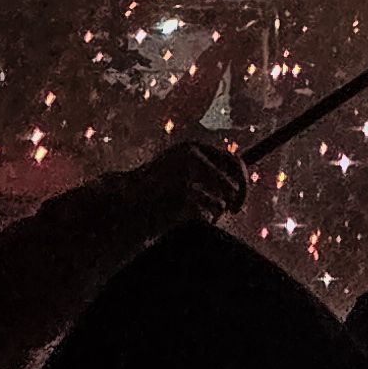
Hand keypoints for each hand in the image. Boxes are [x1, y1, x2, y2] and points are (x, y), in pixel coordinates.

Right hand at [94, 140, 248, 234]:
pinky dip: (203, 219)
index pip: (232, 160)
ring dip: (213, 211)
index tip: (239, 195)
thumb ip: (206, 175)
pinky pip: (209, 213)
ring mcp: (187, 174)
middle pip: (235, 178)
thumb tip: (240, 186)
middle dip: (241, 194)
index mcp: (192, 149)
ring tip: (188, 213)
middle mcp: (193, 156)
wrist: (125, 203)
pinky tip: (182, 219)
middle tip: (236, 210)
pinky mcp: (184, 192)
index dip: (241, 179)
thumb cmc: (155, 192)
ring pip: (222, 201)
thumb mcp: (180, 175)